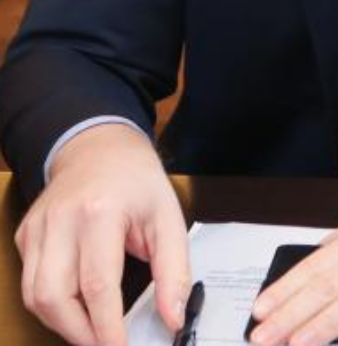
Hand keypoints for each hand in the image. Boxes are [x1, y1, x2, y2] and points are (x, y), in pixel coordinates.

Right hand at [14, 124, 190, 345]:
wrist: (99, 149)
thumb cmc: (138, 182)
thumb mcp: (169, 219)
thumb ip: (174, 271)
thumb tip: (173, 318)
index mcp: (101, 213)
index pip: (97, 284)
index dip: (107, 327)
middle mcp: (61, 222)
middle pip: (55, 297)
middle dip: (80, 333)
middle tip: (107, 345)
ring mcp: (36, 230)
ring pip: (35, 296)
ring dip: (63, 324)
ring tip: (94, 333)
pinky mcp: (25, 237)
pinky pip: (30, 283)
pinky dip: (51, 304)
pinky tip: (76, 308)